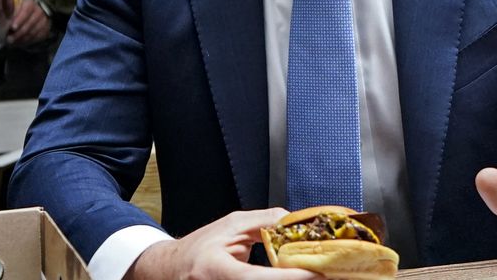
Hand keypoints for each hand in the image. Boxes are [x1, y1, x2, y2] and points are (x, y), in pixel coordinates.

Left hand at [7, 0, 49, 44]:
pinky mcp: (45, 30)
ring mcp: (44, 21)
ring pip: (32, 32)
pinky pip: (36, 38)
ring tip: (12, 43)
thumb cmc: (22, 10)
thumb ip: (11, 13)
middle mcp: (39, 12)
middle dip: (18, 33)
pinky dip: (27, 42)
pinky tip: (19, 43)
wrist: (37, 12)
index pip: (26, 12)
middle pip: (29, 24)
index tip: (12, 28)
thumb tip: (3, 21)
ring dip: (21, 39)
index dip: (19, 20)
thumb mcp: (17, 7)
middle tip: (9, 39)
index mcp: (30, 4)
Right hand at [125, 209, 318, 279]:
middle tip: (324, 275)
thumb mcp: (230, 226)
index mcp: (217, 270)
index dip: (288, 277)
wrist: (173, 270)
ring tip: (315, 275)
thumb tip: (293, 222)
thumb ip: (262, 223)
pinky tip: (295, 277)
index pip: (258, 277)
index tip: (313, 273)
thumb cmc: (200, 248)